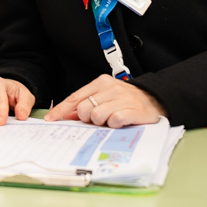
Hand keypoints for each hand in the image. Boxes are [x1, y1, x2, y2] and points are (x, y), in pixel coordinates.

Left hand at [45, 75, 165, 127]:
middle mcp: (111, 88)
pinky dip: (114, 124)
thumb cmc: (126, 100)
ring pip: (97, 116)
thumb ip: (86, 103)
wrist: (156, 100)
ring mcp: (123, 98)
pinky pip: (114, 120)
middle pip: (84, 109)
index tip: (50, 119)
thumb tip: (65, 115)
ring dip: (101, 123)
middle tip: (97, 120)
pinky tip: (119, 122)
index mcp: (101, 83)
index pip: (75, 97)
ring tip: (110, 120)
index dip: (61, 109)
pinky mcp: (133, 110)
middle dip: (87, 119)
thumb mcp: (105, 96)